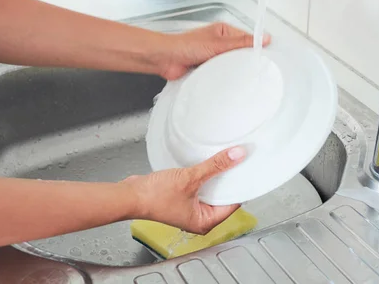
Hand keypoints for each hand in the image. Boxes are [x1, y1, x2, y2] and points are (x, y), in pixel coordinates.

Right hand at [121, 147, 245, 233]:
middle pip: (223, 196)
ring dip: (215, 176)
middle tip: (240, 162)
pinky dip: (203, 175)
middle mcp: (199, 218)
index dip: (241, 186)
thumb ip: (215, 166)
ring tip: (225, 160)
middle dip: (229, 180)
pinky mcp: (181, 197)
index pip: (233, 204)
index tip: (248, 170)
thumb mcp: (190, 178)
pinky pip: (199, 185)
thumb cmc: (154, 197)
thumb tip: (236, 156)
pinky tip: (206, 163)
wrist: (130, 195)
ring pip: (210, 190)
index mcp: (205, 222)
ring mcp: (189, 208)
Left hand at [159, 23, 270, 79]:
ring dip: (232, 70)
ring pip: (231, 65)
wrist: (166, 59)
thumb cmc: (185, 45)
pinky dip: (223, 77)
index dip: (256, 47)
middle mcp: (219, 43)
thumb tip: (263, 38)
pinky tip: (227, 81)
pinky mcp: (208, 69)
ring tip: (240, 75)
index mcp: (223, 31)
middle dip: (244, 61)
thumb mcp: (219, 43)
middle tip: (254, 68)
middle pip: (239, 53)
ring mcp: (213, 56)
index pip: (246, 38)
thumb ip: (241, 42)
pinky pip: (221, 74)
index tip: (265, 56)